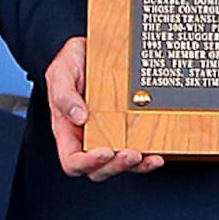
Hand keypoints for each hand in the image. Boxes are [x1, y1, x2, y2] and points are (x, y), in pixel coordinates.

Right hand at [41, 38, 165, 180]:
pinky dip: (148, 156)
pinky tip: (157, 153)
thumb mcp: (61, 73)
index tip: (104, 152)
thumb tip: (78, 116)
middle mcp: (87, 137)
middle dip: (116, 166)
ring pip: (120, 164)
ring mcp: (108, 135)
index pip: (72, 161)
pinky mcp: (126, 128)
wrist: (87, 49)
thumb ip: (64, 95)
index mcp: (67, 131)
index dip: (87, 163)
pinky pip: (137, 150)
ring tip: (149, 157)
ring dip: (136, 166)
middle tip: (131, 154)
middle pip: (99, 169)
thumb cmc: (69, 63)